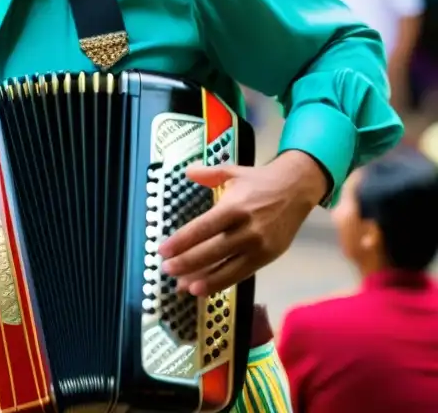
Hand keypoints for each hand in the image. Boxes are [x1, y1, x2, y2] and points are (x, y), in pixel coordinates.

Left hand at [159, 150, 327, 296]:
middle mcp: (247, 228)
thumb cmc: (260, 181)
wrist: (298, 188)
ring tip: (183, 287)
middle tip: (166, 270)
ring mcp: (259, 245)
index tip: (163, 251)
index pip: (203, 227)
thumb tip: (187, 172)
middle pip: (212, 251)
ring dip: (203, 279)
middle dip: (187, 263)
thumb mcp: (233, 172)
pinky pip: (242, 273)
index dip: (182, 241)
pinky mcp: (269, 256)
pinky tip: (205, 287)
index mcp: (235, 206)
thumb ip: (208, 174)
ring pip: (227, 268)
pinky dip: (222, 282)